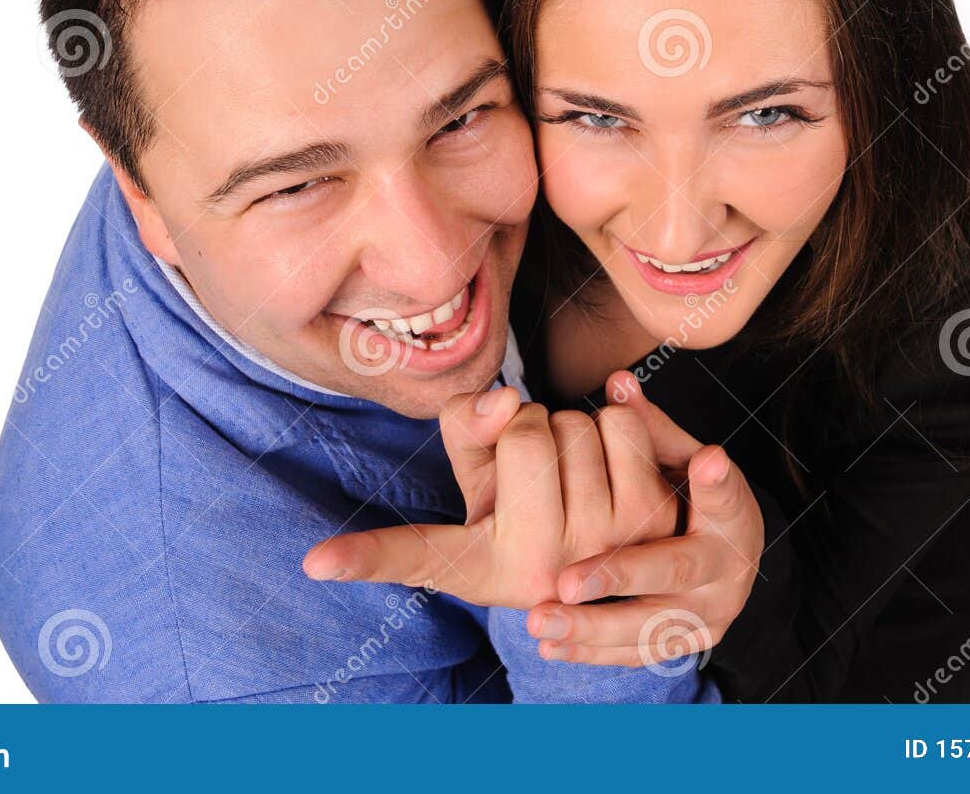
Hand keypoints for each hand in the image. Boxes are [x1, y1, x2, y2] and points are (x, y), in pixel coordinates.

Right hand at [301, 385, 679, 607]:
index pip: (412, 554)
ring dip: (575, 425)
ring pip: (577, 424)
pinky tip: (608, 454)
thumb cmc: (531, 503)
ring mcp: (601, 552)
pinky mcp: (654, 524)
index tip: (315, 562)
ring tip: (572, 470)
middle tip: (536, 466)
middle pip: (526, 433)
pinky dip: (616, 416)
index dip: (362, 557)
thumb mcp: (483, 474)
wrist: (622, 545)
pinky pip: (623, 423)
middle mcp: (538, 569)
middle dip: (529, 424)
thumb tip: (503, 400)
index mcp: (481, 565)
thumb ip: (469, 426)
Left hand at [526, 371, 764, 667]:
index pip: (725, 499)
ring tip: (539, 621)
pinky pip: (631, 654)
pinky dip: (590, 652)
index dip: (716, 484)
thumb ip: (651, 427)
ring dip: (591, 627)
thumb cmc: (692, 498)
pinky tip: (550, 647)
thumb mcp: (682, 460)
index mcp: (731, 517)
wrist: (726, 566)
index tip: (707, 459)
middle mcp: (723, 569)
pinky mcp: (679, 645)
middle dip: (619, 574)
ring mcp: (704, 614)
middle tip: (567, 580)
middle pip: (674, 572)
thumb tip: (617, 381)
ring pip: (647, 626)